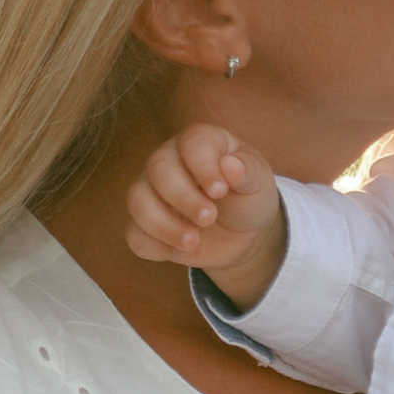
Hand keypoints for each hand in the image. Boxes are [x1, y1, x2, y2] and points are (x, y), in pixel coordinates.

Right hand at [124, 122, 285, 304]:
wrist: (242, 234)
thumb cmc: (248, 197)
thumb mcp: (258, 183)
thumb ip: (247, 172)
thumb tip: (231, 165)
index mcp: (200, 143)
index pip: (191, 143)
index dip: (203, 167)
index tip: (220, 191)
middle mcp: (168, 161)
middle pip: (158, 169)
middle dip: (182, 197)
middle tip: (209, 218)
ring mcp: (151, 192)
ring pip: (137, 201)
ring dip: (163, 224)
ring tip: (193, 241)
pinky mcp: (144, 224)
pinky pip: (134, 234)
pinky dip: (154, 246)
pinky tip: (181, 250)